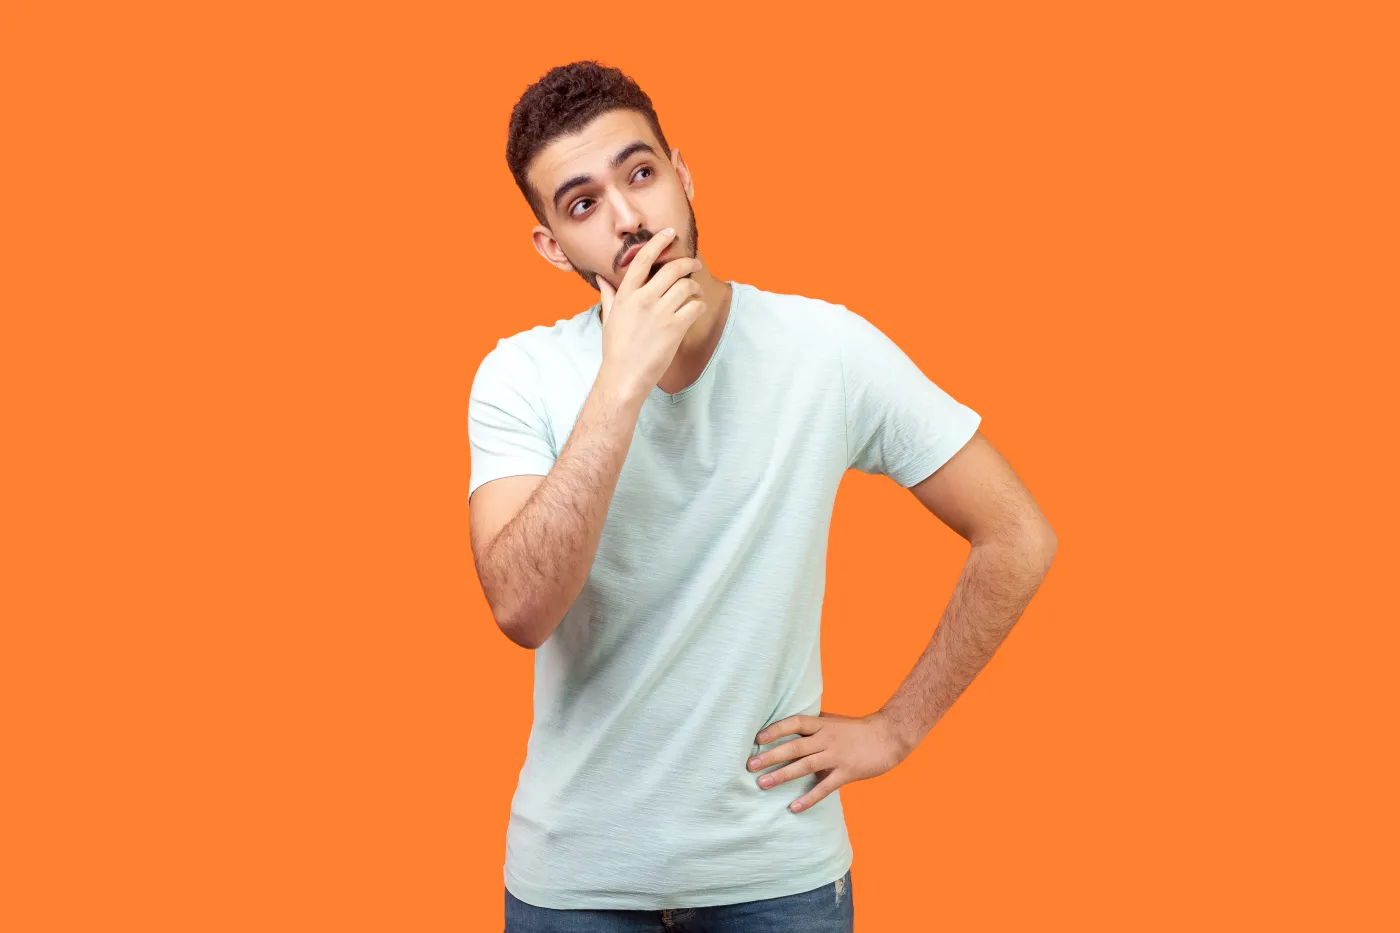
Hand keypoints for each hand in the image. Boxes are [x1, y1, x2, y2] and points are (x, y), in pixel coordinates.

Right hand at [596, 228, 706, 399]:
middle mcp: (643, 299)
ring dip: (695, 286)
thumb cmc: (616, 349)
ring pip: (687, 285)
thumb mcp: (609, 318)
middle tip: (693, 264)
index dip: (658, 242)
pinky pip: (695, 306)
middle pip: (672, 268)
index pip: (643, 259)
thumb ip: (608, 295)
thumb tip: (601, 279)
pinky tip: (696, 309)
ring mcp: (660, 313)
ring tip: (695, 291)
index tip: (670, 233)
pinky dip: (699, 305)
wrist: (624, 376)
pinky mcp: (675, 328)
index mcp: (626, 294)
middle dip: (687, 263)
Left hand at [747, 710, 910, 812]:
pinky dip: (808, 799)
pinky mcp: (847, 772)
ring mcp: (837, 755)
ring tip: (762, 784)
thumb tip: (790, 726)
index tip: (758, 738)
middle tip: (750, 765)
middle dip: (770, 756)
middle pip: (794, 746)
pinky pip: (824, 787)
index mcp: (823, 724)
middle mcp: (827, 738)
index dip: (776, 729)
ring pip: (805, 766)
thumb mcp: (834, 721)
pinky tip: (794, 808)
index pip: (795, 722)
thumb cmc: (858, 730)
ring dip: (782, 775)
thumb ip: (814, 725)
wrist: (889, 736)